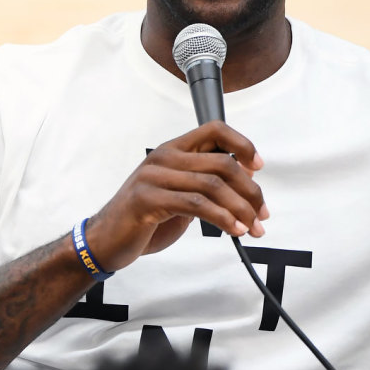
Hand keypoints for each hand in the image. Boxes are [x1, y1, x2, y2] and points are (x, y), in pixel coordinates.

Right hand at [84, 120, 267, 273]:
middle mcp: (162, 158)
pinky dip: (222, 219)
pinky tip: (233, 231)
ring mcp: (152, 177)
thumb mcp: (179, 196)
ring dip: (241, 210)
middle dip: (250, 191)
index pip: (214, 130)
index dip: (242, 144)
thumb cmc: (143, 219)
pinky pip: (196, 205)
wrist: (106, 240)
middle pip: (221, 162)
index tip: (258, 167)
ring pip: (213, 185)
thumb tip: (246, 179)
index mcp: (171, 150)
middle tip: (262, 214)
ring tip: (252, 229)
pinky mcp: (147, 199)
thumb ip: (205, 184)